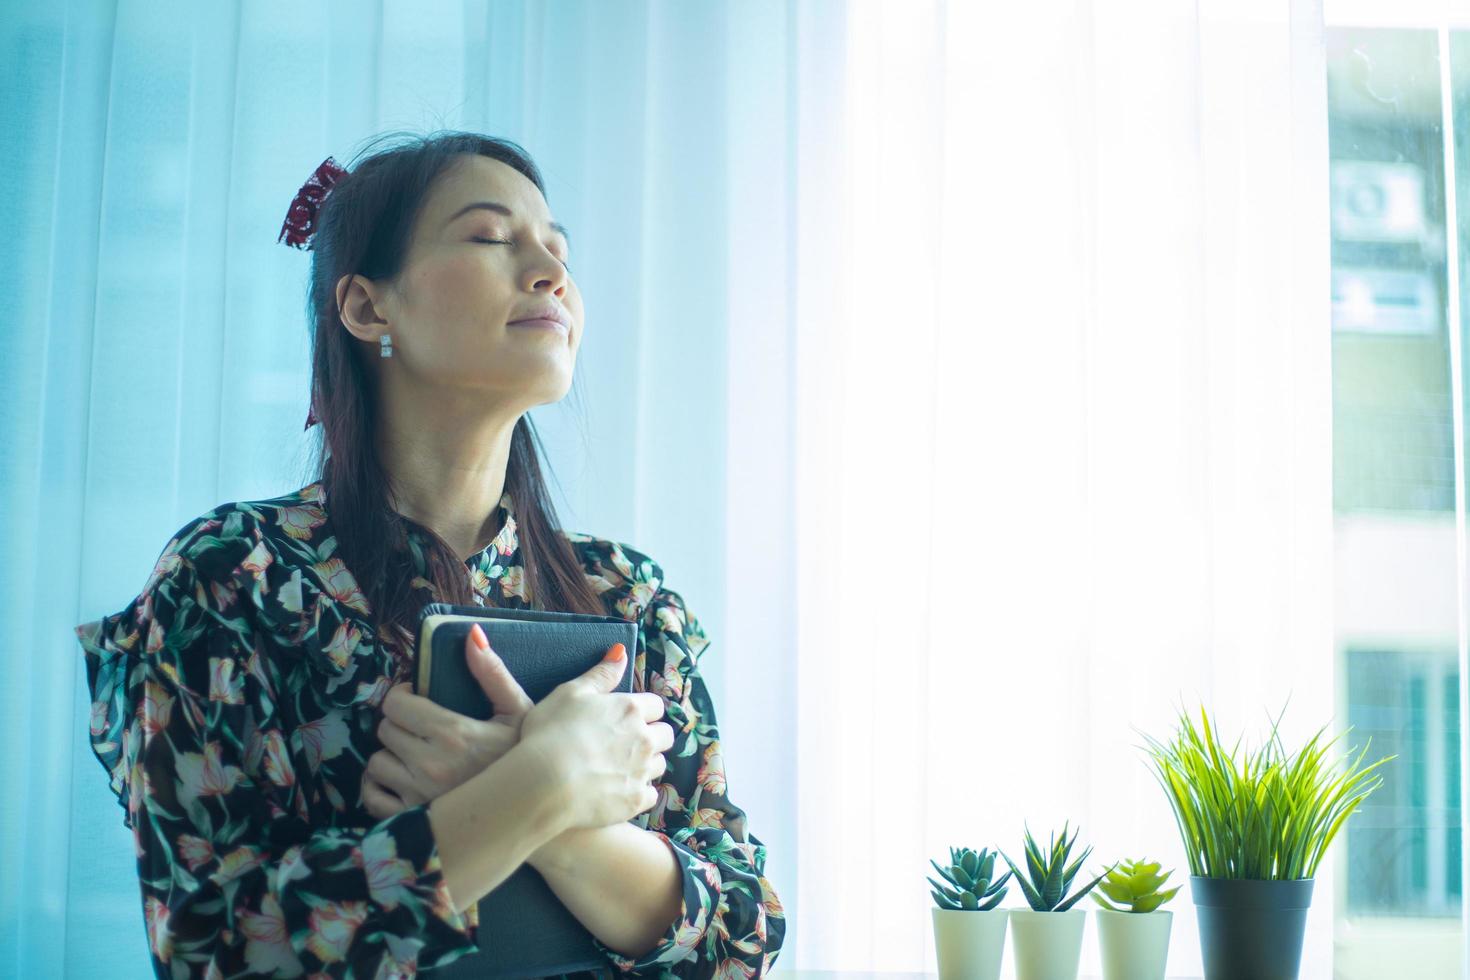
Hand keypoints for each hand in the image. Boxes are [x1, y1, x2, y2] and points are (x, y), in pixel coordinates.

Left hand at [361, 623, 532, 818]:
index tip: (417, 700)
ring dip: (391, 756)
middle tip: (419, 728)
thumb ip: (492, 672)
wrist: (533, 808)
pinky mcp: (410, 820)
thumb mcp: (518, 711)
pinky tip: (398, 781)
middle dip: (400, 724)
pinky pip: (372, 798)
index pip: (396, 704)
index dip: (403, 697)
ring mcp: (418, 796)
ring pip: (377, 763)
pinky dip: (378, 788)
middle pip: (385, 730)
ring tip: (414, 755)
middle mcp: (430, 765)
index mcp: (453, 733)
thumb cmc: (525, 757)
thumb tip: (472, 635)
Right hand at [518, 643, 675, 831]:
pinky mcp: (637, 800)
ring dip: (647, 764)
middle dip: (653, 736)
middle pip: (665, 735)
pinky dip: (640, 792)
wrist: (545, 784)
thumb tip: (621, 651)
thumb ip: (601, 674)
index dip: (644, 710)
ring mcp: (642, 771)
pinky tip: (621, 791)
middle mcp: (644, 738)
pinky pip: (651, 795)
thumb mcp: (571, 693)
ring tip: (622, 768)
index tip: (631, 717)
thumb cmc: (551, 732)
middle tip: (629, 743)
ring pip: (660, 765)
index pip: (655, 705)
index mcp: (630, 709)